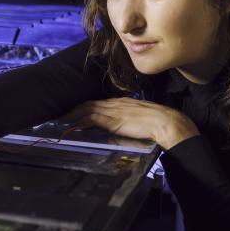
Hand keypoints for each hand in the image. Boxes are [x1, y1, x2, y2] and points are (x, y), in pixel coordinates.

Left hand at [60, 97, 198, 149]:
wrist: (167, 122)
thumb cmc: (160, 123)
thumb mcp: (141, 119)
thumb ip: (129, 121)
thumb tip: (122, 128)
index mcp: (122, 102)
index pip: (98, 103)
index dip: (84, 107)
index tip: (74, 112)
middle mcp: (115, 103)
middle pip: (88, 104)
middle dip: (74, 110)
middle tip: (61, 116)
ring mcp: (113, 110)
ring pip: (86, 109)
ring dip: (72, 115)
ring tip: (61, 121)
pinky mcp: (112, 120)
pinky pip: (91, 118)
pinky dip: (79, 121)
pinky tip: (72, 126)